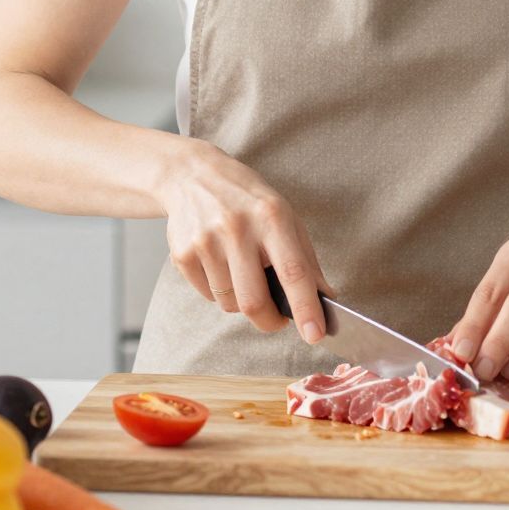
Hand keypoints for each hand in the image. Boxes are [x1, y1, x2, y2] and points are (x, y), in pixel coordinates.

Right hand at [156, 138, 325, 341]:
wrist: (192, 175)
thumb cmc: (248, 200)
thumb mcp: (285, 216)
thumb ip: (306, 260)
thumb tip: (325, 300)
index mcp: (271, 216)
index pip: (293, 271)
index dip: (305, 307)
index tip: (315, 334)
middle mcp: (237, 228)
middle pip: (254, 301)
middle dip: (269, 322)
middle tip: (278, 319)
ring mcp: (205, 241)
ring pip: (230, 304)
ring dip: (243, 301)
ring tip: (244, 273)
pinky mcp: (182, 254)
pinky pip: (209, 297)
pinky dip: (220, 292)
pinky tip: (220, 263)